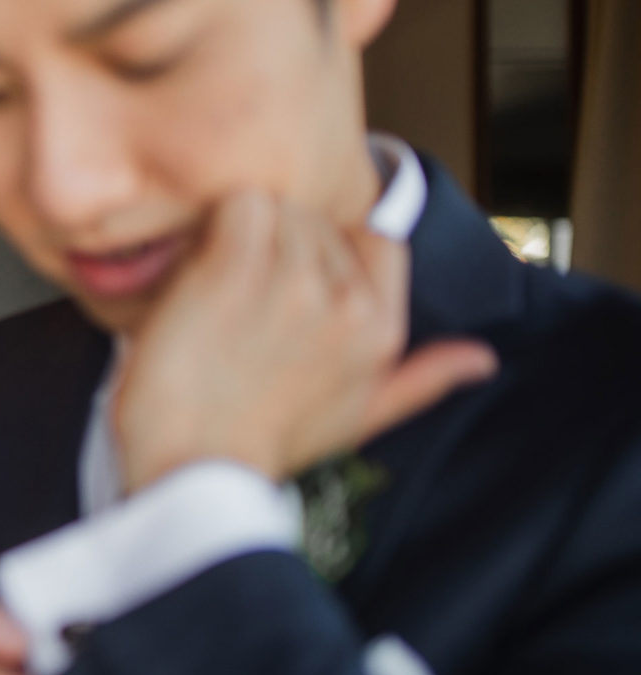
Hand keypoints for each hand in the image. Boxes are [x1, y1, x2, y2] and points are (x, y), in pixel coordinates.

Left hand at [116, 191, 496, 492]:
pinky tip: (191, 272)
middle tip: (232, 293)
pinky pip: (236, 205)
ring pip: (274, 208)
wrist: (193, 469)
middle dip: (273, 243)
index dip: (328, 246)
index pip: (379, 238)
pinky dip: (208, 227)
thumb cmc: (264, 446)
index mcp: (383, 330)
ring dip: (235, 236)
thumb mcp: (358, 417)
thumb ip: (421, 379)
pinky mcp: (236, 268)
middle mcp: (349, 300)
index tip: (284, 280)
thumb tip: (483, 359)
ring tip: (209, 291)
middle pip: (315, 219)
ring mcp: (294, 280)